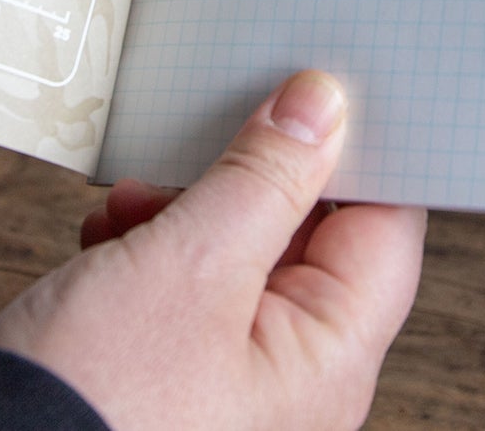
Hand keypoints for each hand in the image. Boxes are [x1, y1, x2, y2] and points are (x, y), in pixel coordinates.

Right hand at [0, 71, 425, 430]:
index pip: (386, 228)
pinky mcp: (175, 377)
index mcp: (329, 361)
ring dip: (193, 207)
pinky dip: (156, 250)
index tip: (320, 86)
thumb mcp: (191, 262)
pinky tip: (110, 236)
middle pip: (312, 237)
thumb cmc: (98, 397)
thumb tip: (323, 105)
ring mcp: (234, 383)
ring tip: (138, 198)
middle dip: (255, 174)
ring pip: (242, 256)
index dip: (362, 150)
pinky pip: (191, 291)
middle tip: (207, 132)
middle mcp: (296, 381)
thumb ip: (265, 176)